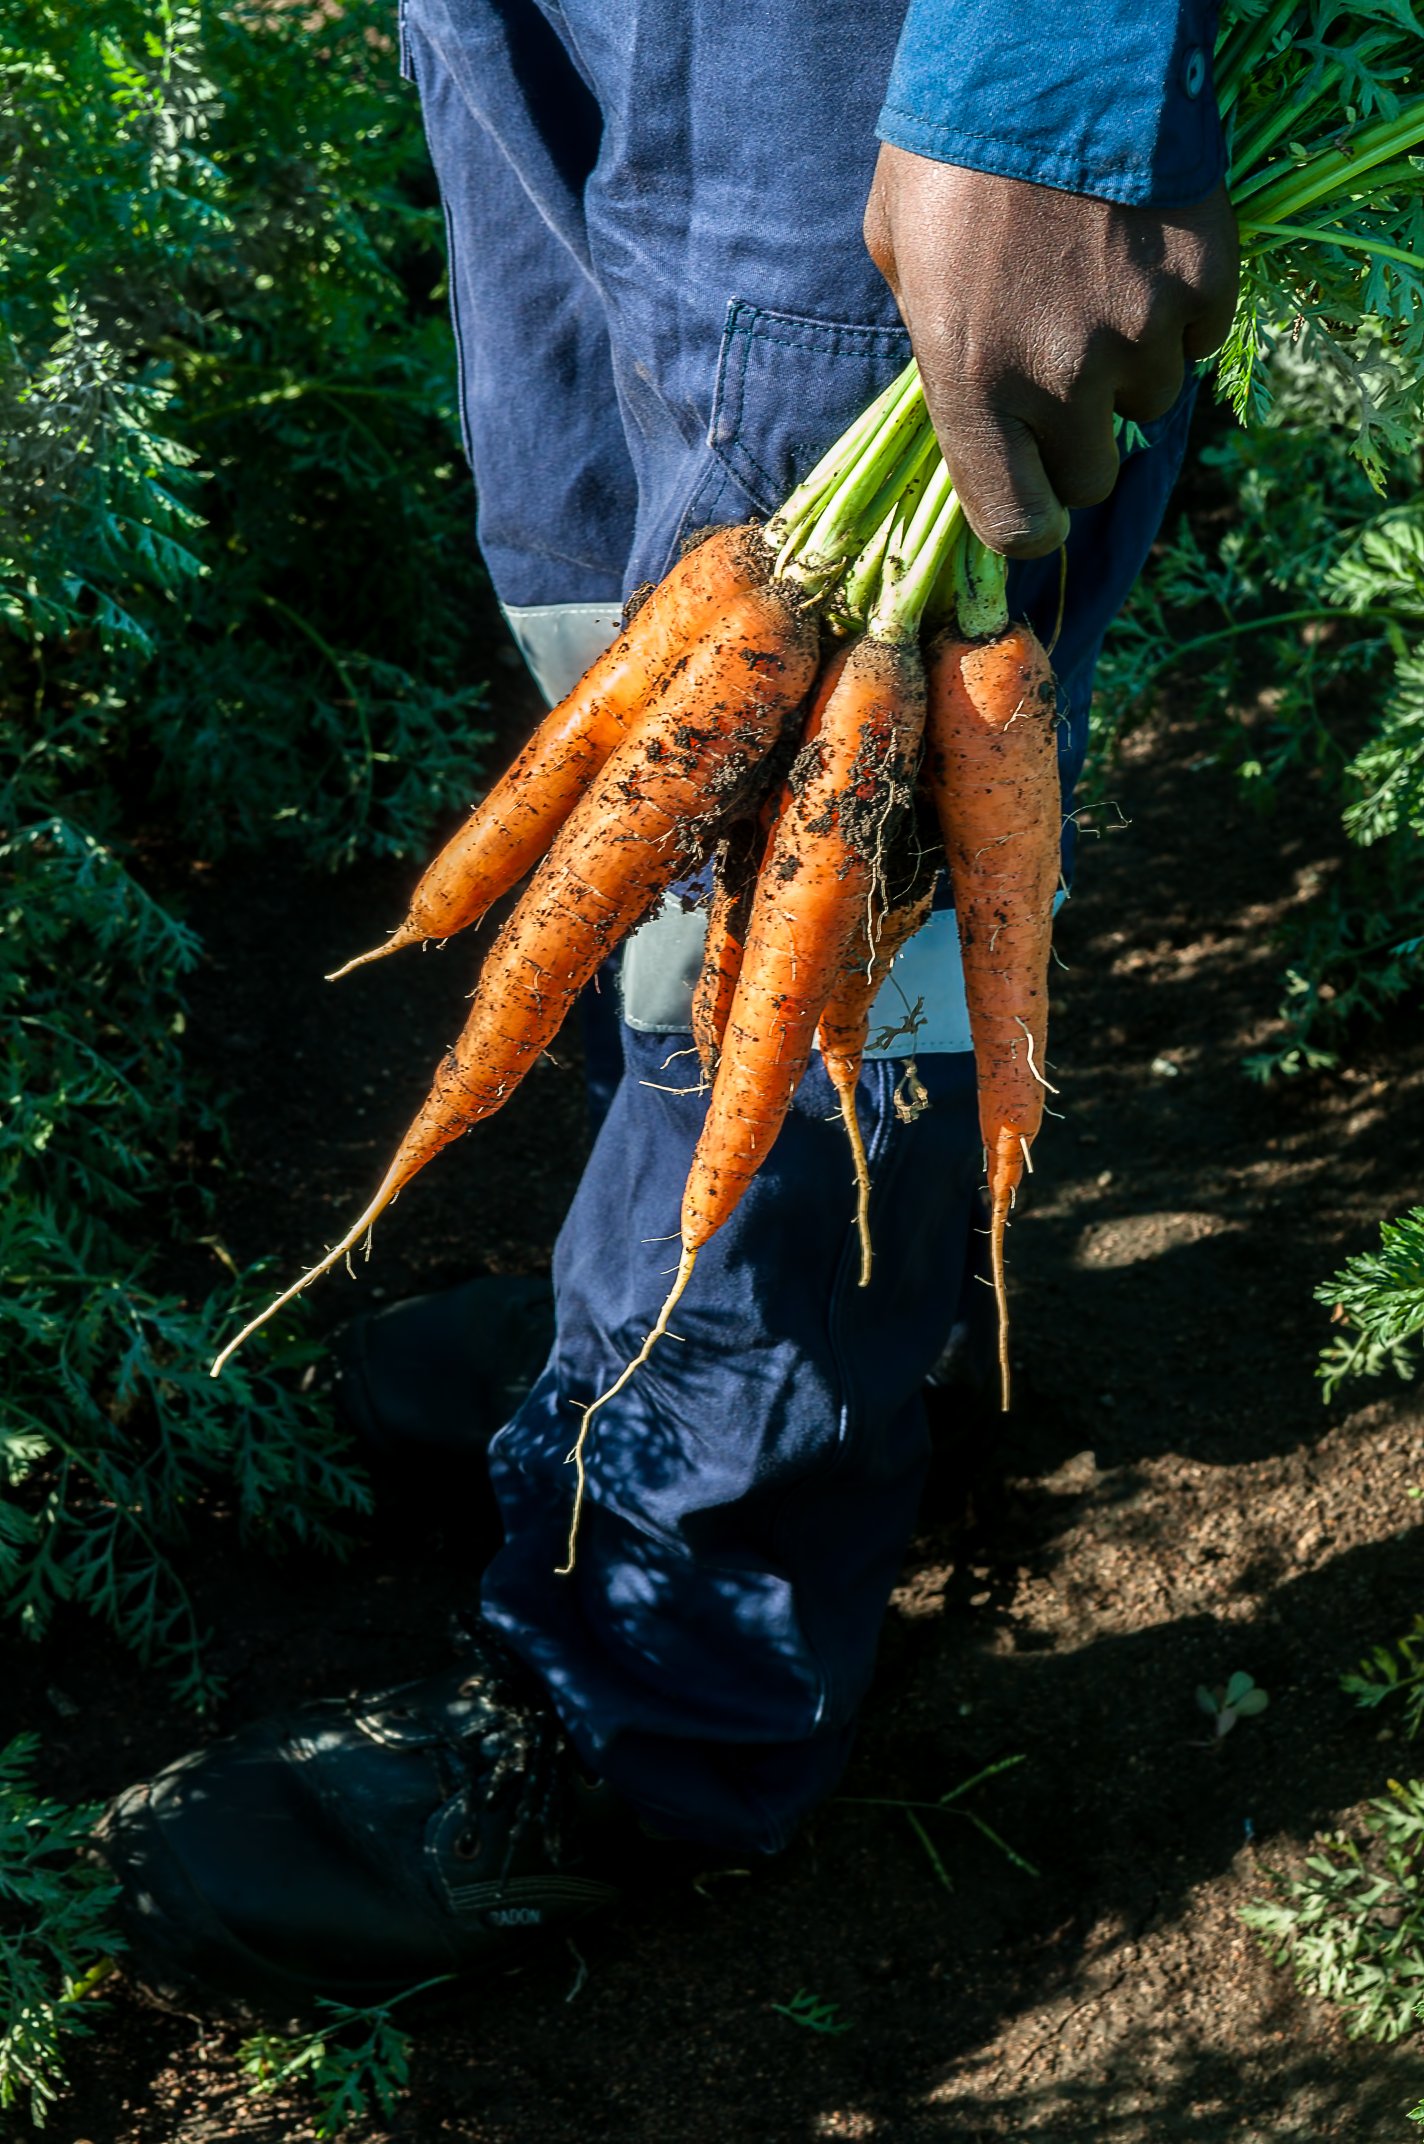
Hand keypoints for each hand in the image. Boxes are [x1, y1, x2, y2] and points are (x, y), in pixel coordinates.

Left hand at [864, 147, 1238, 557]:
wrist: (1048, 48)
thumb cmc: (951, 147)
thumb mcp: (899, 253)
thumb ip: (930, 337)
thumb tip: (959, 387)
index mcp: (972, 384)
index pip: (1017, 526)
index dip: (1028, 523)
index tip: (1032, 502)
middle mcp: (1062, 378)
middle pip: (1091, 475)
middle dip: (1076, 440)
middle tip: (1061, 377)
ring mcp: (1141, 333)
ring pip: (1150, 404)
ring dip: (1128, 370)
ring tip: (1095, 292)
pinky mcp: (1203, 282)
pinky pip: (1199, 339)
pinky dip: (1178, 316)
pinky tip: (1141, 260)